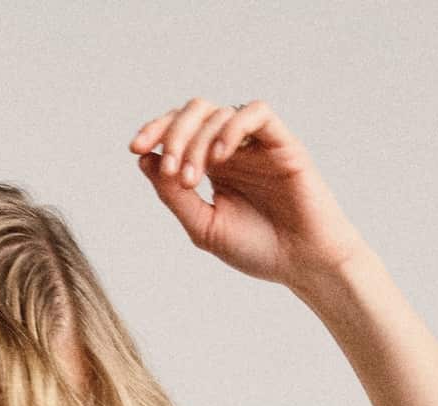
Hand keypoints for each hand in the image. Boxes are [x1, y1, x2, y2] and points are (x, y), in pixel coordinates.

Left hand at [128, 99, 368, 290]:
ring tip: (193, 179)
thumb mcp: (203, 225)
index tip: (135, 149)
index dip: (155, 131)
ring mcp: (257, 143)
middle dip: (172, 132)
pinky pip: (257, 113)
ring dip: (197, 141)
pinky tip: (219, 156)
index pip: (178, 130)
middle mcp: (233, 148)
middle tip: (170, 169)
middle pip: (195, 111)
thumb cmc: (256, 248)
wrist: (302, 263)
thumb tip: (144, 160)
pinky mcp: (283, 143)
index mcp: (211, 165)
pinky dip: (232, 127)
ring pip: (219, 112)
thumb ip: (173, 195)